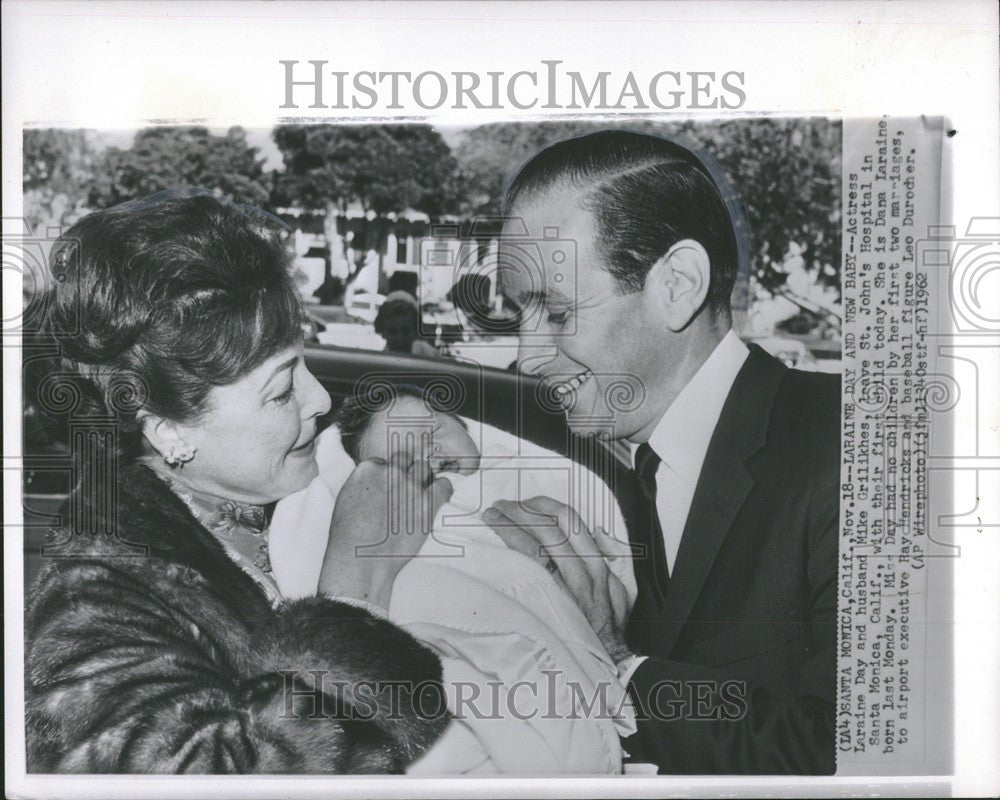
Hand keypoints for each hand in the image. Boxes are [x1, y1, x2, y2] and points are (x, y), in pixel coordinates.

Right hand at [318, 449, 452, 610]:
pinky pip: (444, 486)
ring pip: (424, 469)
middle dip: (405, 472)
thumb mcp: (345, 501)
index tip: (387, 489)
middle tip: (404, 490)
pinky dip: (443, 490)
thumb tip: (373, 484)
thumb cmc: (348, 538)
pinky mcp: (427, 503)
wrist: (360, 560)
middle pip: (404, 460)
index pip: (383, 461)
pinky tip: (440, 497)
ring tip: (420, 495)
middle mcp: (390, 473)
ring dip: (423, 479)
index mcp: (367, 470)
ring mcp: (410, 487)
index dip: (386, 475)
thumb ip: (362, 485)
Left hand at [482, 495, 632, 662]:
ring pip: (537, 542)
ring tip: (492, 515)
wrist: (606, 661)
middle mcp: (582, 571)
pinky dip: (511, 547)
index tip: (527, 502)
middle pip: (550, 526)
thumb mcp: (624, 592)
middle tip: (502, 505)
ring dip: (511, 524)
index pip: (571, 521)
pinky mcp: (549, 601)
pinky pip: (528, 566)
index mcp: (597, 564)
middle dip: (522, 510)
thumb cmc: (609, 628)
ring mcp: (565, 586)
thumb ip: (614, 559)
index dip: (545, 505)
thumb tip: (599, 531)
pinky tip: (496, 540)